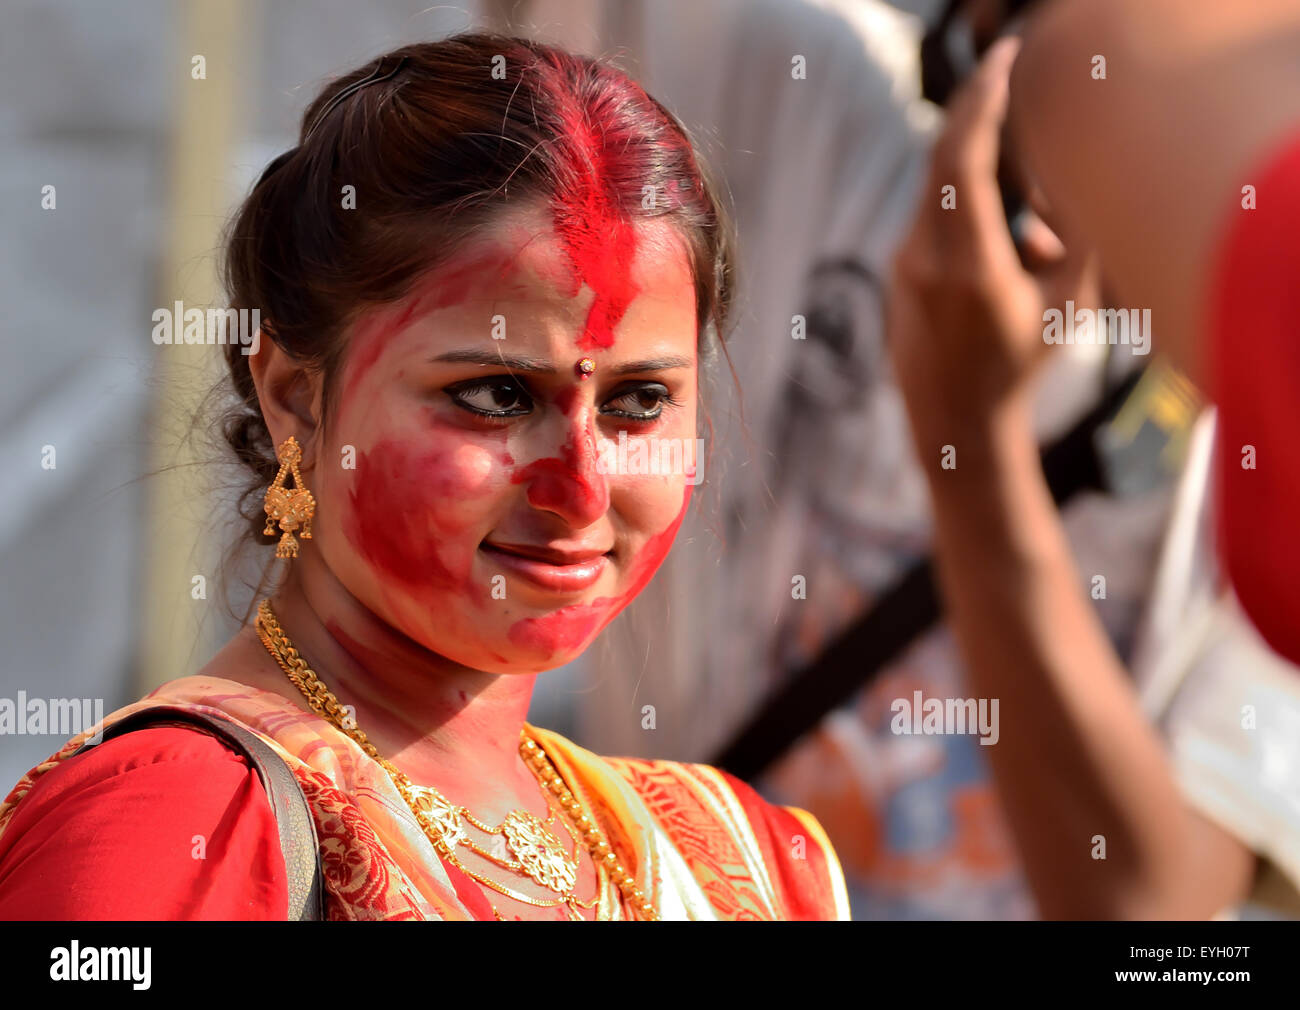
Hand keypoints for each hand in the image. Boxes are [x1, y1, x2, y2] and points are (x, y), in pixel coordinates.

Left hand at [888, 37, 1096, 445]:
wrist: (953, 422)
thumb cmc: (1021, 367)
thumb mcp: (1070, 305)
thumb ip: (1075, 238)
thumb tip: (1063, 188)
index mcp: (970, 267)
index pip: (965, 162)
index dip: (983, 103)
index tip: (1003, 60)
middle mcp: (925, 259)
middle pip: (944, 158)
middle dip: (977, 111)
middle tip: (1008, 72)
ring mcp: (903, 263)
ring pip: (942, 188)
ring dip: (984, 175)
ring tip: (1029, 225)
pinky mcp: (897, 268)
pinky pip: (934, 216)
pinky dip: (969, 207)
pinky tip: (1008, 250)